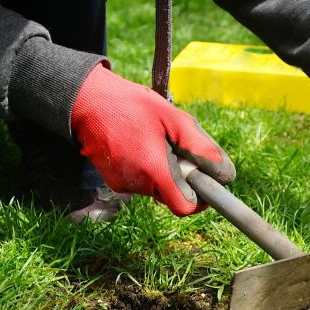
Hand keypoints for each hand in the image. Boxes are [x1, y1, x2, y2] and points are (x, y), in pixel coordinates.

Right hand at [70, 64, 234, 215]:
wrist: (87, 101)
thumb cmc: (132, 105)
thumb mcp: (173, 117)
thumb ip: (199, 146)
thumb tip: (223, 172)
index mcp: (153, 169)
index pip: (184, 207)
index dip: (199, 200)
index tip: (205, 184)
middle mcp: (136, 184)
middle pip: (172, 194)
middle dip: (181, 176)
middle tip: (175, 146)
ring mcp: (122, 184)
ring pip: (157, 187)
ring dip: (164, 170)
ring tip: (155, 140)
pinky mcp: (114, 181)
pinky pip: (142, 182)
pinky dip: (148, 168)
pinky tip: (140, 144)